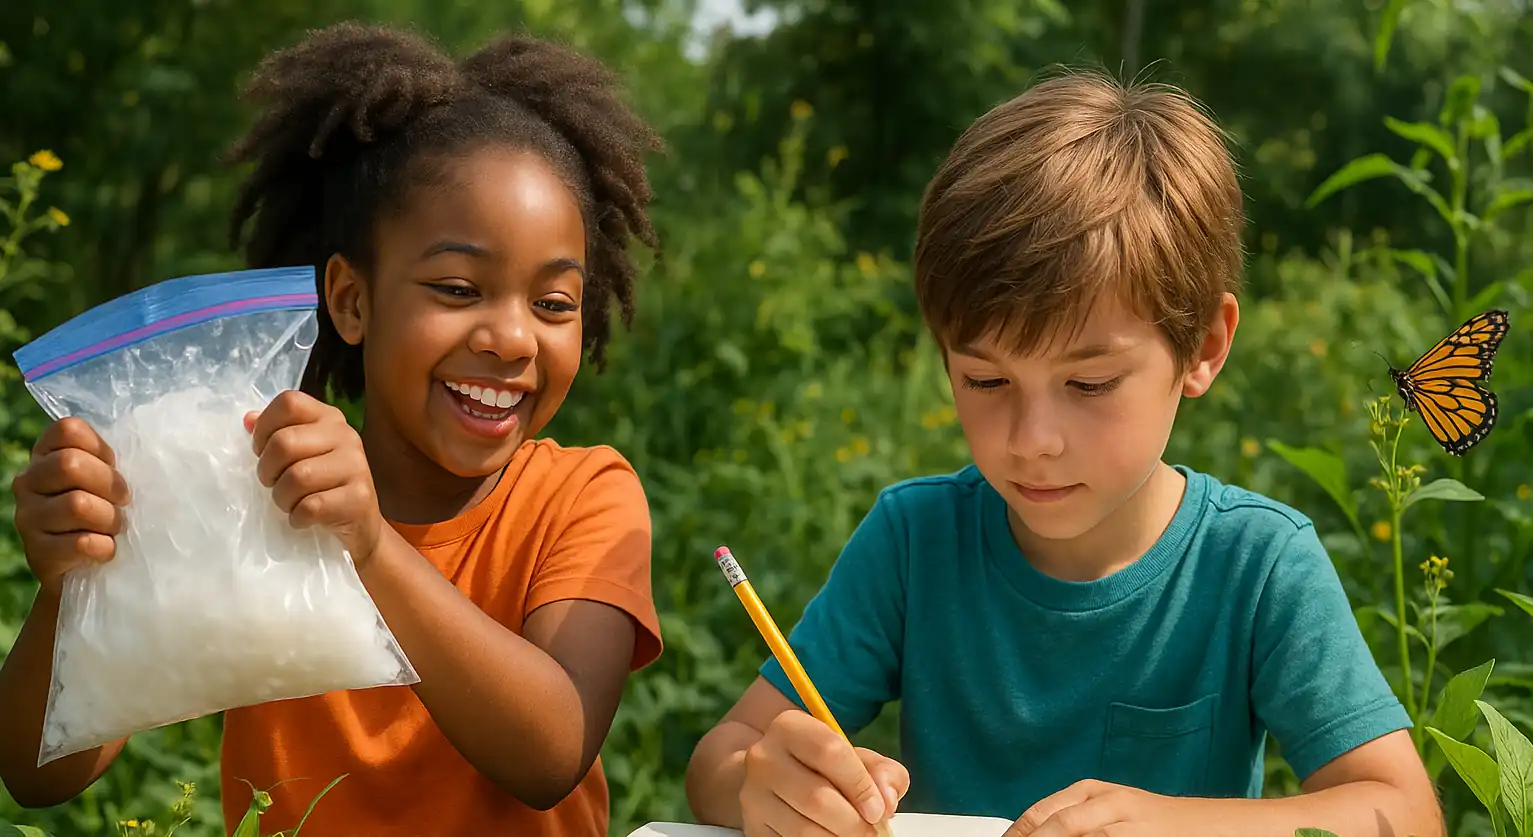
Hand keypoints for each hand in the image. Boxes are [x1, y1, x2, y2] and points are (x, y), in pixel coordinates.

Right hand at [11, 418, 130, 594]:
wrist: (86, 570)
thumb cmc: (104, 513)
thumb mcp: (105, 480)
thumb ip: (109, 460)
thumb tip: (156, 446)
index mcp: (45, 455)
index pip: (68, 430)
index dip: (100, 448)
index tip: (113, 467)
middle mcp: (28, 482)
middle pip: (70, 464)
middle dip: (109, 484)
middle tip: (123, 502)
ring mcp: (28, 518)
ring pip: (77, 505)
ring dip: (109, 519)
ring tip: (113, 528)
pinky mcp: (38, 553)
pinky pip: (81, 543)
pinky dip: (105, 547)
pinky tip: (105, 550)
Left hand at [245, 390, 382, 566]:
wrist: (361, 523)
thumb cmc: (322, 485)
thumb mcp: (303, 454)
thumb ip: (277, 433)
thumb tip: (248, 420)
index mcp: (329, 417)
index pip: (289, 403)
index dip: (264, 428)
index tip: (262, 450)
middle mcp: (346, 435)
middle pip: (285, 442)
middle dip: (267, 470)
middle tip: (273, 483)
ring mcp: (356, 465)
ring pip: (297, 477)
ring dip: (282, 497)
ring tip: (289, 502)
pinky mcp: (359, 497)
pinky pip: (311, 506)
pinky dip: (297, 517)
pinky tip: (303, 518)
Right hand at [739, 709, 908, 836]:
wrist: (769, 775)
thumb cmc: (819, 764)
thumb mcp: (851, 755)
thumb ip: (879, 771)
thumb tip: (887, 800)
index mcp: (789, 727)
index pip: (830, 751)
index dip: (861, 785)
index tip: (879, 809)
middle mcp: (763, 758)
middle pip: (817, 797)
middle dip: (853, 822)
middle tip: (871, 832)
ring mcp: (752, 795)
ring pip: (804, 829)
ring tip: (854, 836)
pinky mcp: (752, 826)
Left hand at [1005, 779, 1188, 836]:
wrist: (1204, 826)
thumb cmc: (1151, 822)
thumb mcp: (1108, 808)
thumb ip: (1073, 817)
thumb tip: (1030, 831)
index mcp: (1091, 791)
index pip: (1040, 812)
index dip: (1017, 831)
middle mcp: (1107, 803)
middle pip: (1055, 823)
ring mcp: (1124, 825)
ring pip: (1073, 830)